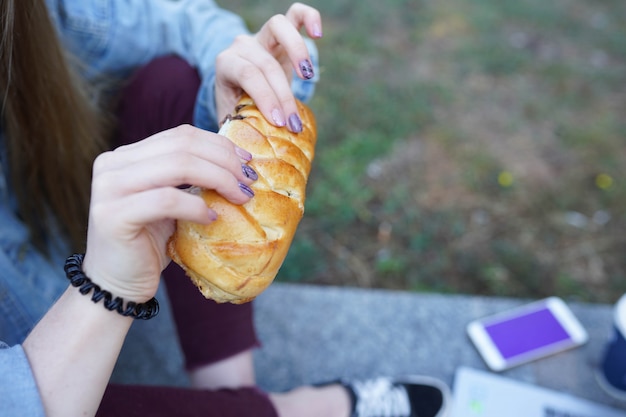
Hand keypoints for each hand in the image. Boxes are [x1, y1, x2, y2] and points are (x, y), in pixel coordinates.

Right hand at [82, 125, 255, 301]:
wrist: (116, 285)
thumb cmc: (149, 244)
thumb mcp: (170, 202)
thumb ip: (188, 178)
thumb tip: (237, 161)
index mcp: (125, 155)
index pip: (181, 135)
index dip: (219, 144)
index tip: (247, 161)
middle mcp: (111, 165)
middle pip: (182, 146)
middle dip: (224, 161)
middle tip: (249, 182)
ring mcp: (108, 189)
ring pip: (178, 166)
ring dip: (218, 179)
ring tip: (240, 197)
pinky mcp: (113, 216)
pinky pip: (167, 201)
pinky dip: (196, 207)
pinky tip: (212, 219)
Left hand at [215, 2, 321, 131]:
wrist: (236, 88)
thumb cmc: (236, 108)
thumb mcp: (232, 119)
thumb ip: (241, 130)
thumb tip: (250, 154)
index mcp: (226, 64)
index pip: (247, 76)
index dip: (266, 98)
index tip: (280, 122)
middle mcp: (242, 46)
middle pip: (266, 63)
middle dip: (283, 96)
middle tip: (294, 124)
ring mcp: (262, 35)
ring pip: (278, 26)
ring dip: (296, 51)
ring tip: (308, 76)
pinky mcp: (281, 33)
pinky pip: (296, 14)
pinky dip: (309, 18)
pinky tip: (317, 34)